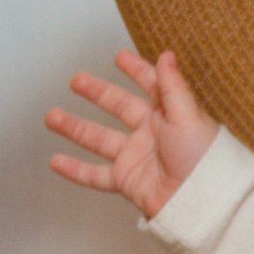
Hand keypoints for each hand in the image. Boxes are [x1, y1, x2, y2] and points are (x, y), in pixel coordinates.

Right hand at [46, 49, 219, 217]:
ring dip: (75, 128)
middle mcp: (152, 133)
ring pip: (100, 139)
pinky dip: (75, 169)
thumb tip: (167, 55)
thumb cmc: (202, 157)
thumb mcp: (187, 116)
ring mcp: (137, 157)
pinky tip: (56, 161)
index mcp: (169, 114)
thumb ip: (173, 86)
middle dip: (98, 93)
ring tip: (51, 116)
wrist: (200, 198)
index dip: (137, 70)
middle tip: (76, 81)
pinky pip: (95, 175)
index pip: (151, 86)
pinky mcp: (127, 181)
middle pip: (119, 108)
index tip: (120, 57)